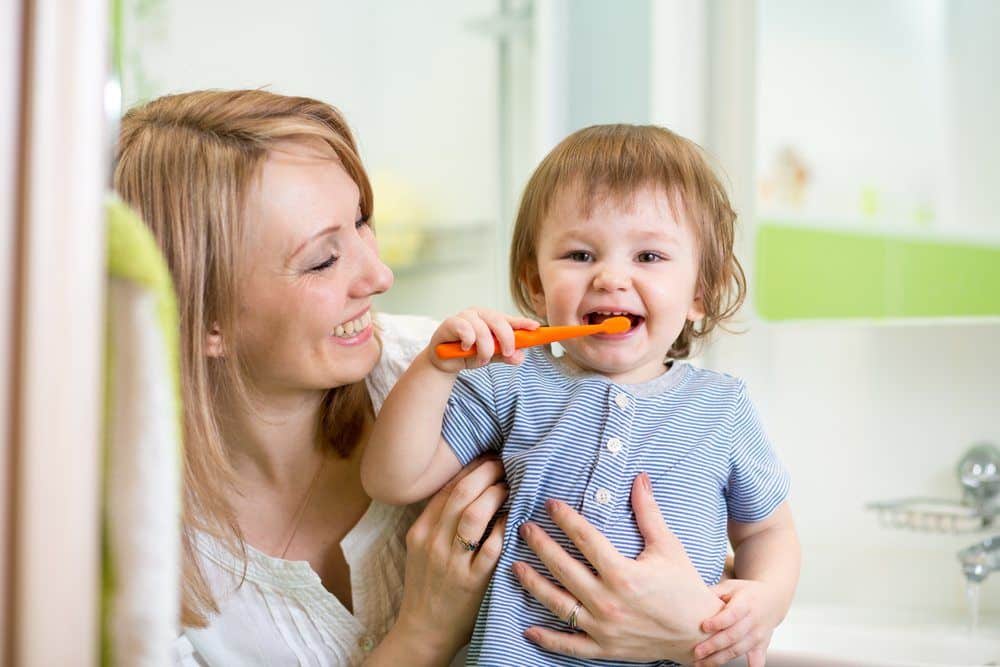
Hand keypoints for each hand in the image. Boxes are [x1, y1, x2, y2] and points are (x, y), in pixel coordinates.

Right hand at [385, 458, 506, 663]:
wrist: (423, 630)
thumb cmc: (429, 584)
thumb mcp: (422, 548)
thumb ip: (439, 520)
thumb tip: (470, 484)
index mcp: (420, 531)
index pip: (447, 488)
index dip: (470, 467)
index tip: (488, 456)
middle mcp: (433, 542)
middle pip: (462, 493)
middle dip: (487, 472)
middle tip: (505, 463)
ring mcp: (452, 562)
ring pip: (475, 515)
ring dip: (497, 494)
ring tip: (511, 486)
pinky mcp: (472, 582)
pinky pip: (493, 546)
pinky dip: (505, 526)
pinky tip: (515, 517)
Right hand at [428, 308, 538, 372]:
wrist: (445, 362)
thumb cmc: (468, 355)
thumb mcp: (490, 357)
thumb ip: (505, 356)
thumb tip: (520, 356)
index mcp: (492, 320)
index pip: (510, 319)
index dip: (523, 322)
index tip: (535, 327)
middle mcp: (480, 314)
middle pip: (498, 321)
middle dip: (506, 338)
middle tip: (508, 353)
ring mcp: (465, 316)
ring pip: (482, 329)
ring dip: (485, 348)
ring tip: (482, 359)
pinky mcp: (451, 322)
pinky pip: (465, 329)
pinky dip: (469, 341)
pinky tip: (466, 348)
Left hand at [512, 473, 723, 662]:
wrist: (699, 632)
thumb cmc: (684, 586)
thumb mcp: (668, 547)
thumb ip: (649, 513)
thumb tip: (639, 478)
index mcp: (624, 574)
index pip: (586, 540)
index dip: (566, 519)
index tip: (550, 505)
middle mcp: (609, 601)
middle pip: (564, 568)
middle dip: (541, 546)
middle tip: (524, 529)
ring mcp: (604, 627)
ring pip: (558, 604)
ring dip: (533, 584)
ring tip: (515, 566)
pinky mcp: (604, 648)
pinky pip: (570, 645)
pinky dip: (548, 639)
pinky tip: (528, 628)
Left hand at [693, 579, 779, 666]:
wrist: (772, 599)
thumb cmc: (747, 593)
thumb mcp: (731, 586)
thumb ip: (714, 592)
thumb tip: (692, 595)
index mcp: (746, 603)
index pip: (732, 614)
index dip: (719, 621)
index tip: (704, 626)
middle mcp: (754, 620)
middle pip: (733, 636)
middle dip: (714, 645)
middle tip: (697, 652)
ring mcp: (758, 635)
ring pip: (739, 650)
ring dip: (720, 659)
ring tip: (701, 663)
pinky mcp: (761, 646)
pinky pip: (757, 660)